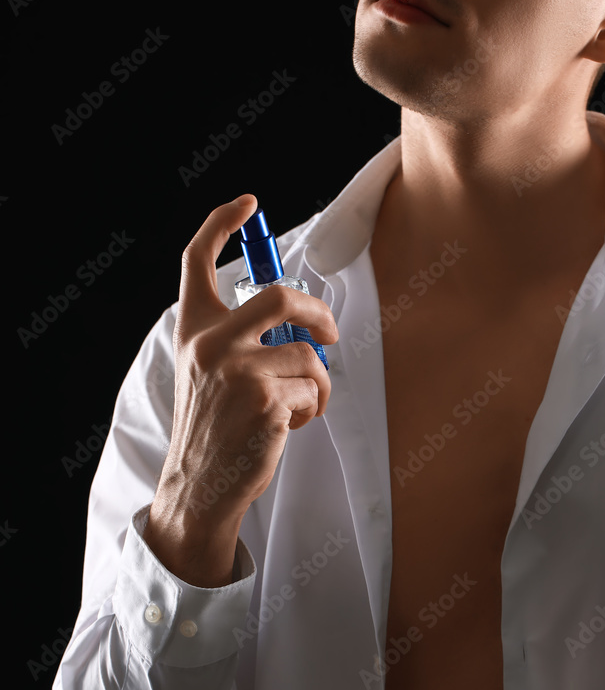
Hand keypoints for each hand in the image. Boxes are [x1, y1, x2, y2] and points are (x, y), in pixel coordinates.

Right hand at [161, 194, 339, 523]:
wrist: (199, 484)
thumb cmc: (211, 428)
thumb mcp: (205, 372)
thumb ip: (237, 339)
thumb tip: (299, 321)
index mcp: (193, 331)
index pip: (196, 260)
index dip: (222, 222)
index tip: (246, 205)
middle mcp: (211, 343)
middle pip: (280, 295)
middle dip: (317, 311)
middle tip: (326, 332)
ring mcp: (239, 370)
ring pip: (308, 355)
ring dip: (318, 382)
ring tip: (301, 404)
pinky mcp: (266, 400)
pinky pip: (313, 389)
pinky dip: (312, 408)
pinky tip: (290, 424)